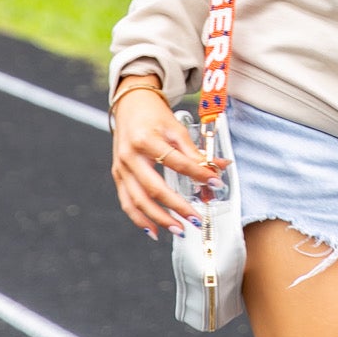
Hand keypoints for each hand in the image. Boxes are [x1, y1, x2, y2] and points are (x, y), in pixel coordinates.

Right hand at [110, 86, 227, 239]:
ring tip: (180, 230)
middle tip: (196, 219)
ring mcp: (121, 168)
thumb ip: (195, 151)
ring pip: (138, 201)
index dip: (197, 173)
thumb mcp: (176, 128)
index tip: (215, 182)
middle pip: (154, 188)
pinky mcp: (118, 176)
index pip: (176, 162)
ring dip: (160, 219)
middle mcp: (130, 156)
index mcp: (146, 140)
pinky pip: (127, 203)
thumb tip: (219, 167)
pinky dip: (140, 219)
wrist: (130, 105)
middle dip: (176, 207)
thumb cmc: (154, 116)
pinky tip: (155, 231)